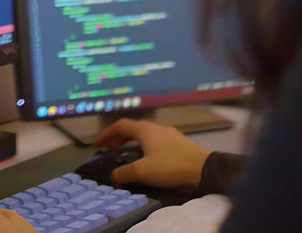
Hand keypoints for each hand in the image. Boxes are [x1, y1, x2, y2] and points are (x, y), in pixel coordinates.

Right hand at [93, 118, 211, 189]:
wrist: (203, 169)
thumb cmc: (170, 166)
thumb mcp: (143, 171)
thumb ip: (124, 173)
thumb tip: (113, 176)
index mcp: (144, 129)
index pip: (120, 125)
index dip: (106, 134)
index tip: (97, 144)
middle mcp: (155, 127)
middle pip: (132, 129)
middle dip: (118, 138)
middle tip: (108, 149)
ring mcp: (168, 134)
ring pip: (144, 134)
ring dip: (131, 142)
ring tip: (126, 153)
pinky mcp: (178, 143)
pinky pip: (155, 140)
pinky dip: (144, 146)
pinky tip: (147, 158)